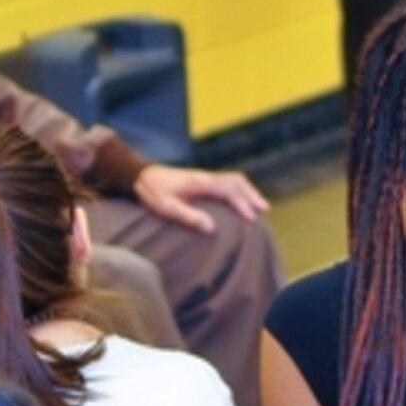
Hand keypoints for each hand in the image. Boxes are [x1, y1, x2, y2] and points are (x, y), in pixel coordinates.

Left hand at [132, 165, 270, 235]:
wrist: (142, 176)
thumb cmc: (153, 193)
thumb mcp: (166, 208)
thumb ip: (188, 216)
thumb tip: (212, 228)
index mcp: (200, 182)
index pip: (228, 190)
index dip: (241, 203)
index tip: (251, 218)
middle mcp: (206, 177)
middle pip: (236, 181)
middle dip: (251, 195)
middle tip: (264, 210)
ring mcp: (205, 177)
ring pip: (233, 180)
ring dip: (248, 191)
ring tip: (260, 207)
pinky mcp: (203, 181)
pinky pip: (227, 182)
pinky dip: (239, 190)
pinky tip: (242, 202)